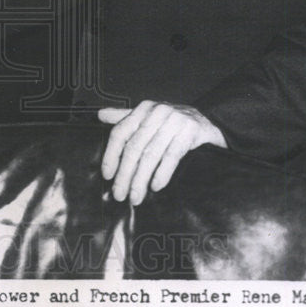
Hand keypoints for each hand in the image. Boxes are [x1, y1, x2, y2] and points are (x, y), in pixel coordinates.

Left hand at [99, 100, 226, 204]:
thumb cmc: (169, 122)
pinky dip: (162, 173)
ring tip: (135, 197)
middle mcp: (156, 113)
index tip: (107, 176)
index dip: (111, 155)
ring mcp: (174, 121)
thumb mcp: (146, 116)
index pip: (120, 133)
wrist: (205, 120)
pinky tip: (155, 187)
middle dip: (125, 174)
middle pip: (134, 147)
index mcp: (142, 109)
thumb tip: (100, 115)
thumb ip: (124, 117)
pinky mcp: (190, 132)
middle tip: (119, 194)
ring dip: (141, 179)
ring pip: (151, 154)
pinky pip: (172, 156)